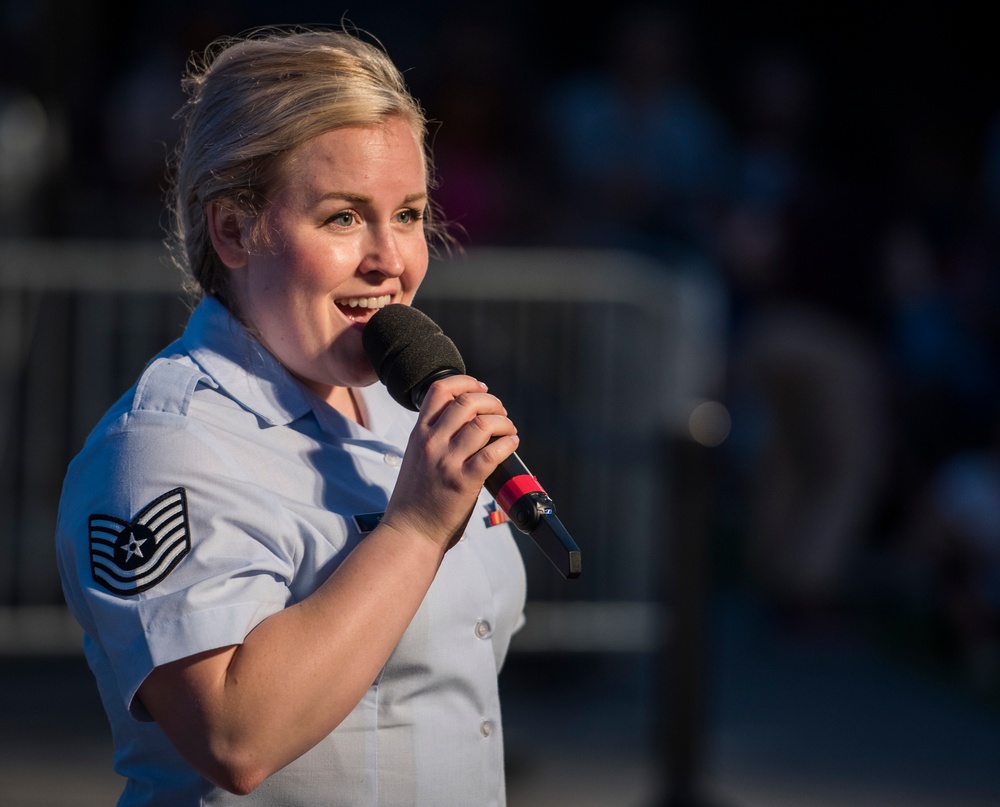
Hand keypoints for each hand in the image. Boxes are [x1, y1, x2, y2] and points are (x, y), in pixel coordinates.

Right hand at [380, 374, 517, 551]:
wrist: (409, 532)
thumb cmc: (415, 499)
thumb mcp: (416, 458)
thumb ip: (434, 438)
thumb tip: (466, 423)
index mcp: (419, 434)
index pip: (439, 390)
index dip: (465, 382)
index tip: (481, 387)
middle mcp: (432, 443)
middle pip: (466, 402)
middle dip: (490, 401)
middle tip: (500, 411)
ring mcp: (447, 462)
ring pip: (483, 424)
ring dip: (503, 422)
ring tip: (508, 429)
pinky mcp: (463, 482)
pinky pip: (492, 453)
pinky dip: (508, 443)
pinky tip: (511, 444)